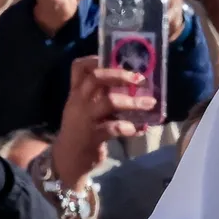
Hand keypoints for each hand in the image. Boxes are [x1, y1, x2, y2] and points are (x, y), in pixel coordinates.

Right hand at [51, 56, 154, 189]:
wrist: (67, 161)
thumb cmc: (82, 131)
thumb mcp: (87, 109)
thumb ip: (103, 96)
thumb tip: (136, 84)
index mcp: (76, 93)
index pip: (78, 68)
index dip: (96, 59)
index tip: (117, 58)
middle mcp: (78, 102)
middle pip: (96, 78)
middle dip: (120, 75)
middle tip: (140, 79)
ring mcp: (83, 119)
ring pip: (109, 101)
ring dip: (133, 101)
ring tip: (150, 104)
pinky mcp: (91, 137)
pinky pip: (113, 128)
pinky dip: (129, 127)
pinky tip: (138, 129)